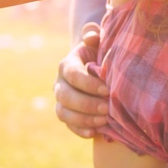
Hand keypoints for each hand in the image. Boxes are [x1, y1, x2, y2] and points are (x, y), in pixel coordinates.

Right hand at [54, 22, 108, 137]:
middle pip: (66, 96)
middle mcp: (60, 84)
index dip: (88, 83)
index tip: (107, 89)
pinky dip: (80, 130)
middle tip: (106, 108)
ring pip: (64, 113)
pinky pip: (69, 125)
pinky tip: (95, 132)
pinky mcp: (67, 115)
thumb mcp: (99, 42)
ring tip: (104, 121)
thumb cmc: (101, 53)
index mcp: (67, 64)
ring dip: (83, 118)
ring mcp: (61, 101)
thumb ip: (94, 35)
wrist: (96, 68)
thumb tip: (91, 35)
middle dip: (86, 104)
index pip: (72, 74)